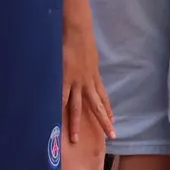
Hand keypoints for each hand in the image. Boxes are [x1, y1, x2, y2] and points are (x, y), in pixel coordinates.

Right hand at [62, 19, 114, 144]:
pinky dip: (59, 109)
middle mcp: (88, 82)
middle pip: (97, 106)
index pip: (103, 97)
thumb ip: (87, 66)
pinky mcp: (64, 78)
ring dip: (77, 124)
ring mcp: (76, 82)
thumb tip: (85, 68)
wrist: (78, 30)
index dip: (108, 109)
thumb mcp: (89, 57)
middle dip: (104, 121)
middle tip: (111, 136)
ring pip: (78, 107)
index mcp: (94, 77)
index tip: (113, 120)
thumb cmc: (82, 41)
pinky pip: (61, 97)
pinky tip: (57, 121)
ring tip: (76, 139)